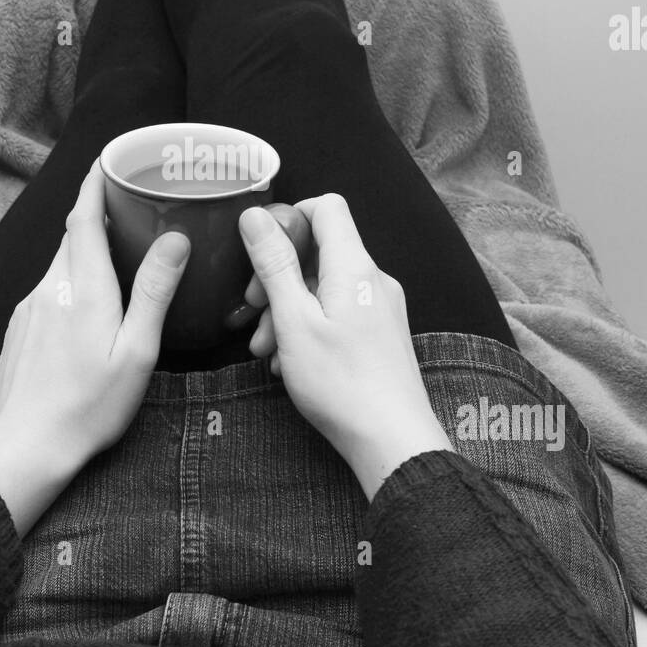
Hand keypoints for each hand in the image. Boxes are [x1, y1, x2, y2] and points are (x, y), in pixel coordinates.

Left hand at [0, 161, 189, 533]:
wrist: (24, 450)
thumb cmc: (89, 408)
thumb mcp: (137, 352)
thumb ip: (154, 291)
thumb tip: (175, 238)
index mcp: (83, 288)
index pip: (83, 216)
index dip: (96, 184)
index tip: (111, 160)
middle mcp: (50, 288)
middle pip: (72, 237)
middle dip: (97, 215)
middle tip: (131, 206)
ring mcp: (29, 309)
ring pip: (61, 265)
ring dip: (85, 253)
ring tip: (118, 256)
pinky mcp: (19, 330)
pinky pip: (49, 291)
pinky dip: (71, 283)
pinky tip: (89, 308)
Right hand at [238, 194, 450, 497]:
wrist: (392, 440)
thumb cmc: (341, 384)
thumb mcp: (293, 321)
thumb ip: (274, 264)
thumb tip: (255, 215)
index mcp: (354, 266)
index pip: (326, 207)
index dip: (289, 218)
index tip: (261, 252)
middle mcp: (373, 279)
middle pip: (320, 251)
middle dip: (279, 277)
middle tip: (254, 312)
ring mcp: (381, 307)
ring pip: (325, 288)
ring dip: (289, 310)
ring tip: (266, 349)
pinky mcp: (381, 334)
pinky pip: (339, 313)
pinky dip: (310, 328)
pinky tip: (290, 362)